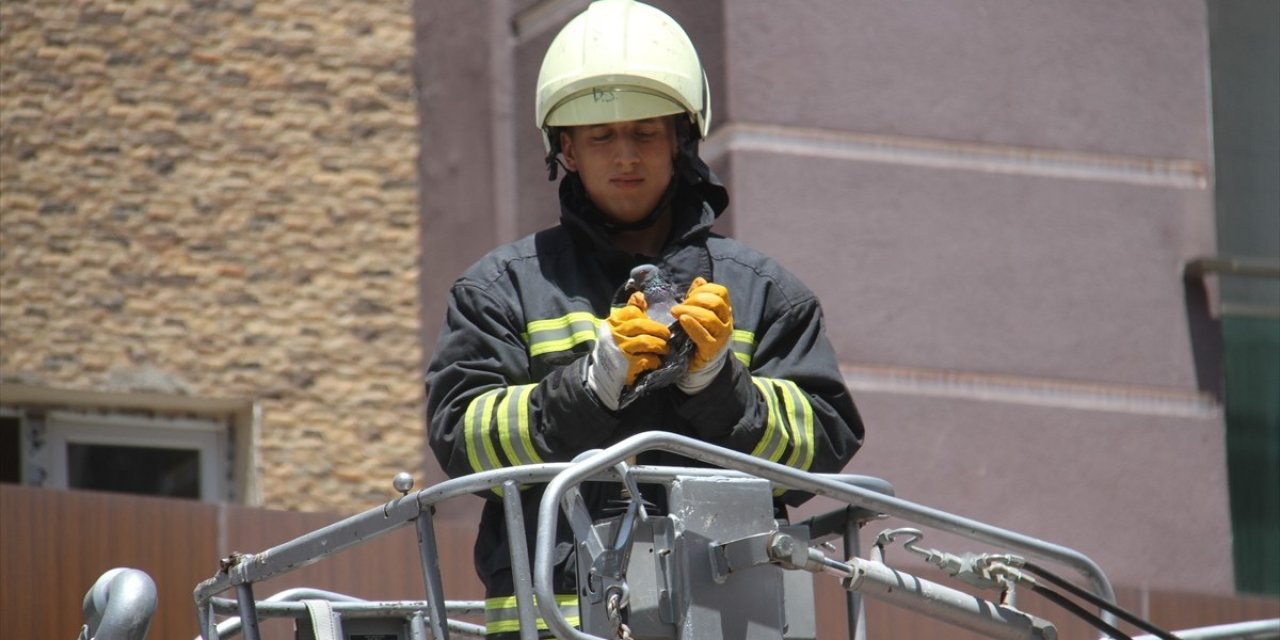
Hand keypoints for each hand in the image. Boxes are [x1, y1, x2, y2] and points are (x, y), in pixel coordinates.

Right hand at [586, 292, 670, 409]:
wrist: (602, 376)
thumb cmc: (614, 348)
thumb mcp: (617, 328)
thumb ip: (630, 311)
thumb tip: (640, 295)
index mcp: (613, 323)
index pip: (633, 312)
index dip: (647, 316)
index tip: (655, 324)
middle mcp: (615, 334)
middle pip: (642, 325)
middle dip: (659, 330)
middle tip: (667, 336)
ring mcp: (620, 350)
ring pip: (646, 341)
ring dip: (660, 345)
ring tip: (665, 348)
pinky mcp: (626, 366)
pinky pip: (647, 359)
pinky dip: (655, 360)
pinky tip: (657, 361)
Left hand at [670, 277, 732, 393]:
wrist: (701, 364)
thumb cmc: (698, 336)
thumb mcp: (699, 314)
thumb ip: (698, 298)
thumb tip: (699, 280)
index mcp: (724, 311)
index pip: (721, 292)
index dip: (704, 289)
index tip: (689, 295)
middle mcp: (726, 322)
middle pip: (715, 302)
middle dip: (695, 300)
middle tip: (679, 306)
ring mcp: (721, 336)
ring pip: (709, 318)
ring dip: (690, 311)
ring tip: (675, 312)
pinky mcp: (711, 349)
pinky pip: (703, 336)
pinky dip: (692, 326)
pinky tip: (682, 320)